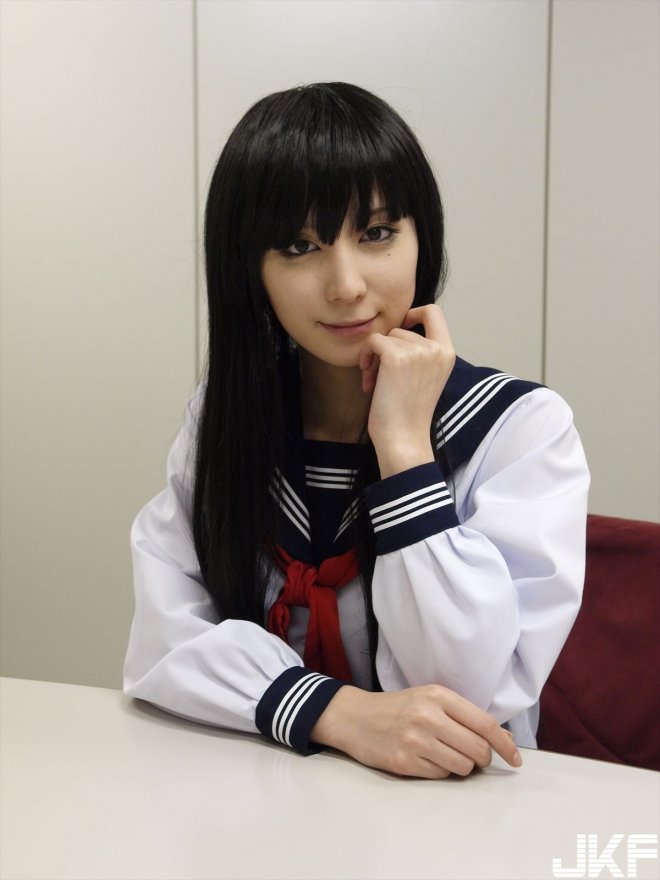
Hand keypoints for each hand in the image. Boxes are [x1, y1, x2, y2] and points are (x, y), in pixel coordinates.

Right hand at [310, 684, 521, 778]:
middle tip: (473, 756)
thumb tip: (503, 740)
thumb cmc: (399, 708)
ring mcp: (415, 740)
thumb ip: (464, 716)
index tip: (516, 760)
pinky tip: (426, 759)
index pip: (485, 724)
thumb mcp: (430, 700)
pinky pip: (441, 776)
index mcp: (438, 696)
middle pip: (478, 749)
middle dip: (482, 758)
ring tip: (444, 755)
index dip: (505, 745)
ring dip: (461, 766)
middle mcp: (428, 716)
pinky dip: (441, 772)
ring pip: (463, 766)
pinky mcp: (404, 762)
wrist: (356, 717)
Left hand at [359, 304, 454, 477]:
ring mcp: (417, 351)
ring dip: (374, 358)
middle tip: (380, 375)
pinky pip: (372, 342)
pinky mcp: (396, 357)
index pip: (434, 312)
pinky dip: (365, 358)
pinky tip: (368, 381)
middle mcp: (436, 348)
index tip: (401, 328)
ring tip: (376, 383)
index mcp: (447, 353)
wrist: (404, 439)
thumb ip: (421, 353)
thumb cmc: (409, 414)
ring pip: (384, 338)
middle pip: (400, 330)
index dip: (414, 313)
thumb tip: (396, 331)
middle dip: (386, 350)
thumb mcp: (426, 377)